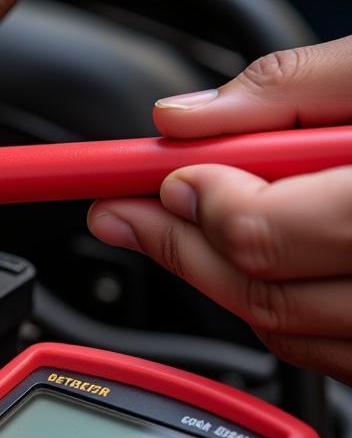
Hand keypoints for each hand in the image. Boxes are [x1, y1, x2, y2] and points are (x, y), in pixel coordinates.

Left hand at [88, 36, 351, 382]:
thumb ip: (289, 89)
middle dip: (180, 246)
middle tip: (123, 211)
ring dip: (215, 276)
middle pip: (260, 292)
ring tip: (177, 227)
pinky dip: (266, 303)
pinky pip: (315, 349)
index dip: (194, 209)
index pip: (263, 234)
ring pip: (280, 329)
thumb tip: (181, 118)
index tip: (155, 179)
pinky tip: (245, 260)